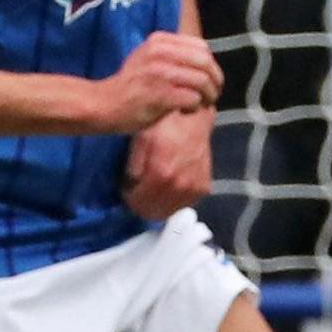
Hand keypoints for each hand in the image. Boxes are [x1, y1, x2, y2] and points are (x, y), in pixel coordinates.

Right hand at [88, 33, 222, 133]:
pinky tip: (184, 111)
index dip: (211, 65)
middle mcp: (160, 53)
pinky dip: (194, 107)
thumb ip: (173, 54)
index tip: (209, 78)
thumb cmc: (129, 86)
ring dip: (207, 96)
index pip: (201, 47)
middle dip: (215, 81)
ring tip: (198, 105)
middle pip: (205, 63)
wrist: (102, 105)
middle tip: (211, 94)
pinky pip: (193, 98)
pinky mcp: (161, 95)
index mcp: (159, 41)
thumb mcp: (148, 58)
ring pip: (203, 81)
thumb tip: (205, 61)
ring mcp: (160, 73)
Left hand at [123, 101, 214, 221]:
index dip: (128, 198)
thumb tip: (131, 187)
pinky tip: (170, 185)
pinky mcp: (203, 189)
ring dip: (158, 204)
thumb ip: (133, 168)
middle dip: (142, 204)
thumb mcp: (139, 141)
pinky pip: (182, 205)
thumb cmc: (164, 126)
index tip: (127, 188)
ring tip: (154, 187)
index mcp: (162, 174)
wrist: (194, 119)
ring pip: (168, 212)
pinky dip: (172, 200)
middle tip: (138, 191)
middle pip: (153, 213)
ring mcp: (194, 189)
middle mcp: (180, 186)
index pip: (138, 204)